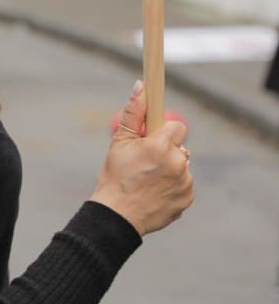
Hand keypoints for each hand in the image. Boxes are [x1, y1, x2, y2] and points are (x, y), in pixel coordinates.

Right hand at [90, 81, 193, 235]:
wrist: (116, 217)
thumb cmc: (114, 178)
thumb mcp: (118, 143)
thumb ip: (133, 113)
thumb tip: (141, 86)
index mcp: (160, 146)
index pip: (177, 127)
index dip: (163, 133)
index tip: (153, 140)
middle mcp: (178, 163)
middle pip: (180, 148)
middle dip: (166, 152)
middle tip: (145, 164)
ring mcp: (185, 183)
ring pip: (182, 167)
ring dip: (170, 170)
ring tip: (148, 181)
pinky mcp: (187, 199)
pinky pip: (183, 187)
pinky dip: (172, 188)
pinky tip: (154, 193)